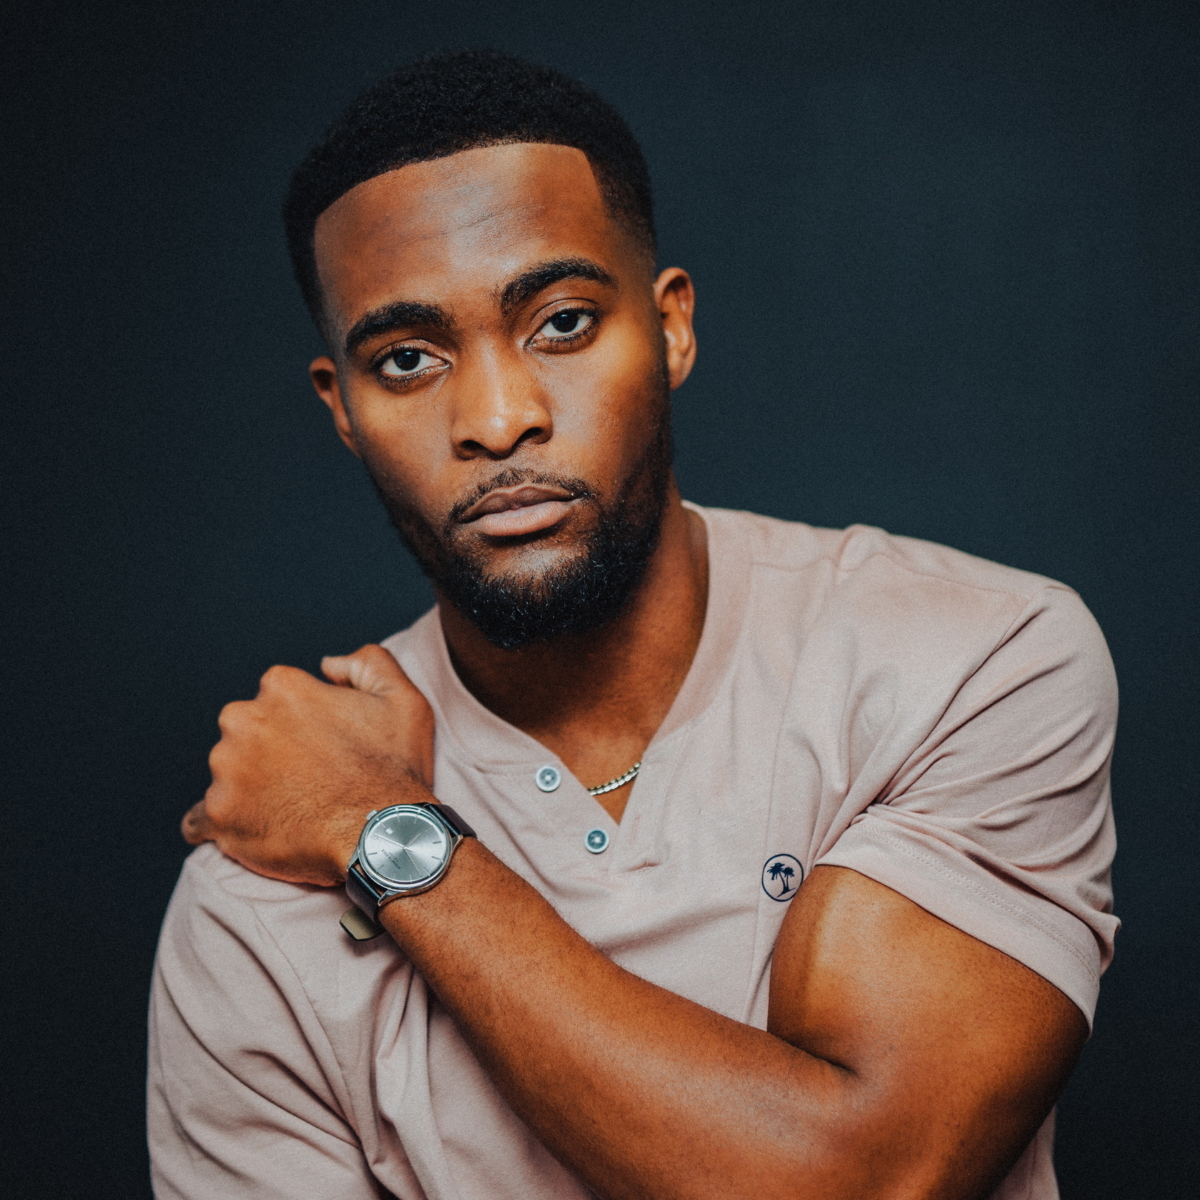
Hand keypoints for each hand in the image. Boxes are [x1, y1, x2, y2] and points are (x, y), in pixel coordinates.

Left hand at [182, 644, 434, 884]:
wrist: (383, 837)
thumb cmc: (394, 770)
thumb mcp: (403, 699)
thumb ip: (367, 662)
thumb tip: (328, 663)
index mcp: (282, 687)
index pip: (277, 699)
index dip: (303, 723)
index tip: (322, 746)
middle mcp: (244, 719)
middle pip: (246, 731)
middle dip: (269, 751)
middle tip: (306, 779)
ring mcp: (226, 769)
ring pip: (228, 773)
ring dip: (250, 787)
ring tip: (290, 809)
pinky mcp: (218, 815)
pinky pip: (200, 820)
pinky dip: (218, 824)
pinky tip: (243, 828)